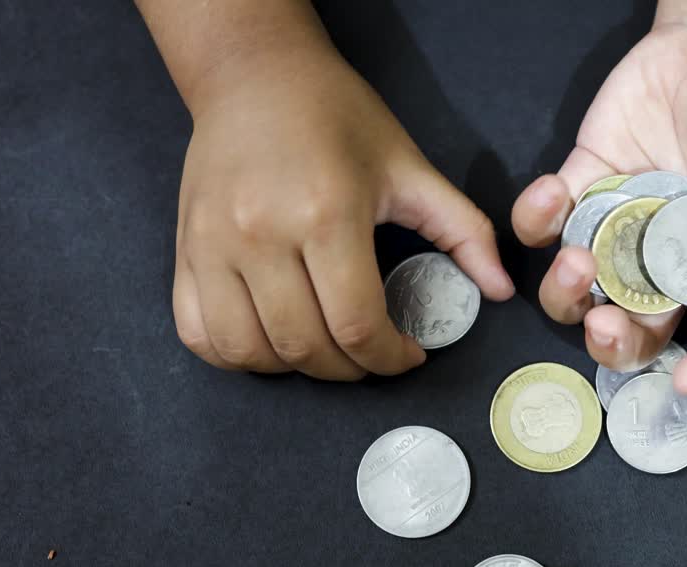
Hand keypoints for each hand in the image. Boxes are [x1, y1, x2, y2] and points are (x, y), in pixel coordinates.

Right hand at [173, 45, 513, 379]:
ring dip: (296, 370)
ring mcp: (213, 246)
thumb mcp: (410, 168)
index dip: (388, 359)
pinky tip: (272, 342)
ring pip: (251, 352)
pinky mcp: (185, 251)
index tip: (407, 356)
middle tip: (372, 354)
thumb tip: (500, 289)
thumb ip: (463, 232)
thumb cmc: (335, 117)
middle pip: (306, 347)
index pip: (356, 325)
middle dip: (351, 370)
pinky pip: (200, 335)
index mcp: (326, 214)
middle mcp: (261, 235)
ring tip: (327, 350)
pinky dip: (238, 356)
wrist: (254, 76)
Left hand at [512, 21, 686, 392]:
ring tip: (575, 259)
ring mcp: (622, 234)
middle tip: (607, 326)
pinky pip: (548, 227)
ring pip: (583, 295)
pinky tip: (552, 192)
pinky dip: (537, 221)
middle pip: (640, 332)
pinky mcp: (585, 195)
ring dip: (569, 294)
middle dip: (617, 345)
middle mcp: (670, 262)